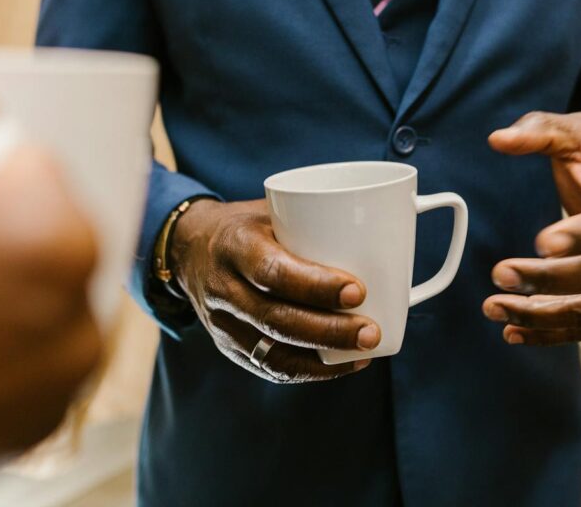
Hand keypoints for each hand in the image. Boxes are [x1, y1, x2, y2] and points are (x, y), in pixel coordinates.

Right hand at [170, 199, 379, 383]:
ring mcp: (222, 323)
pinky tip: (344, 364)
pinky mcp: (228, 346)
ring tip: (365, 351)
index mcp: (234, 245)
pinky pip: (270, 367)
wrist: (188, 250)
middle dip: (329, 330)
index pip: (272, 271)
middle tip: (371, 331)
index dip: (315, 286)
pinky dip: (311, 370)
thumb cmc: (249, 226)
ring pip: (272, 351)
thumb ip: (316, 220)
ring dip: (324, 357)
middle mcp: (223, 287)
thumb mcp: (271, 209)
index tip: (357, 290)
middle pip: (275, 319)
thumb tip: (391, 224)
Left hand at [482, 112, 580, 345]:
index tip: (541, 242)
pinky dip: (547, 334)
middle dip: (546, 280)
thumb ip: (538, 131)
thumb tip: (499, 139)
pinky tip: (511, 331)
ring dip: (539, 315)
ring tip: (494, 307)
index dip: (580, 235)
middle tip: (500, 274)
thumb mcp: (574, 133)